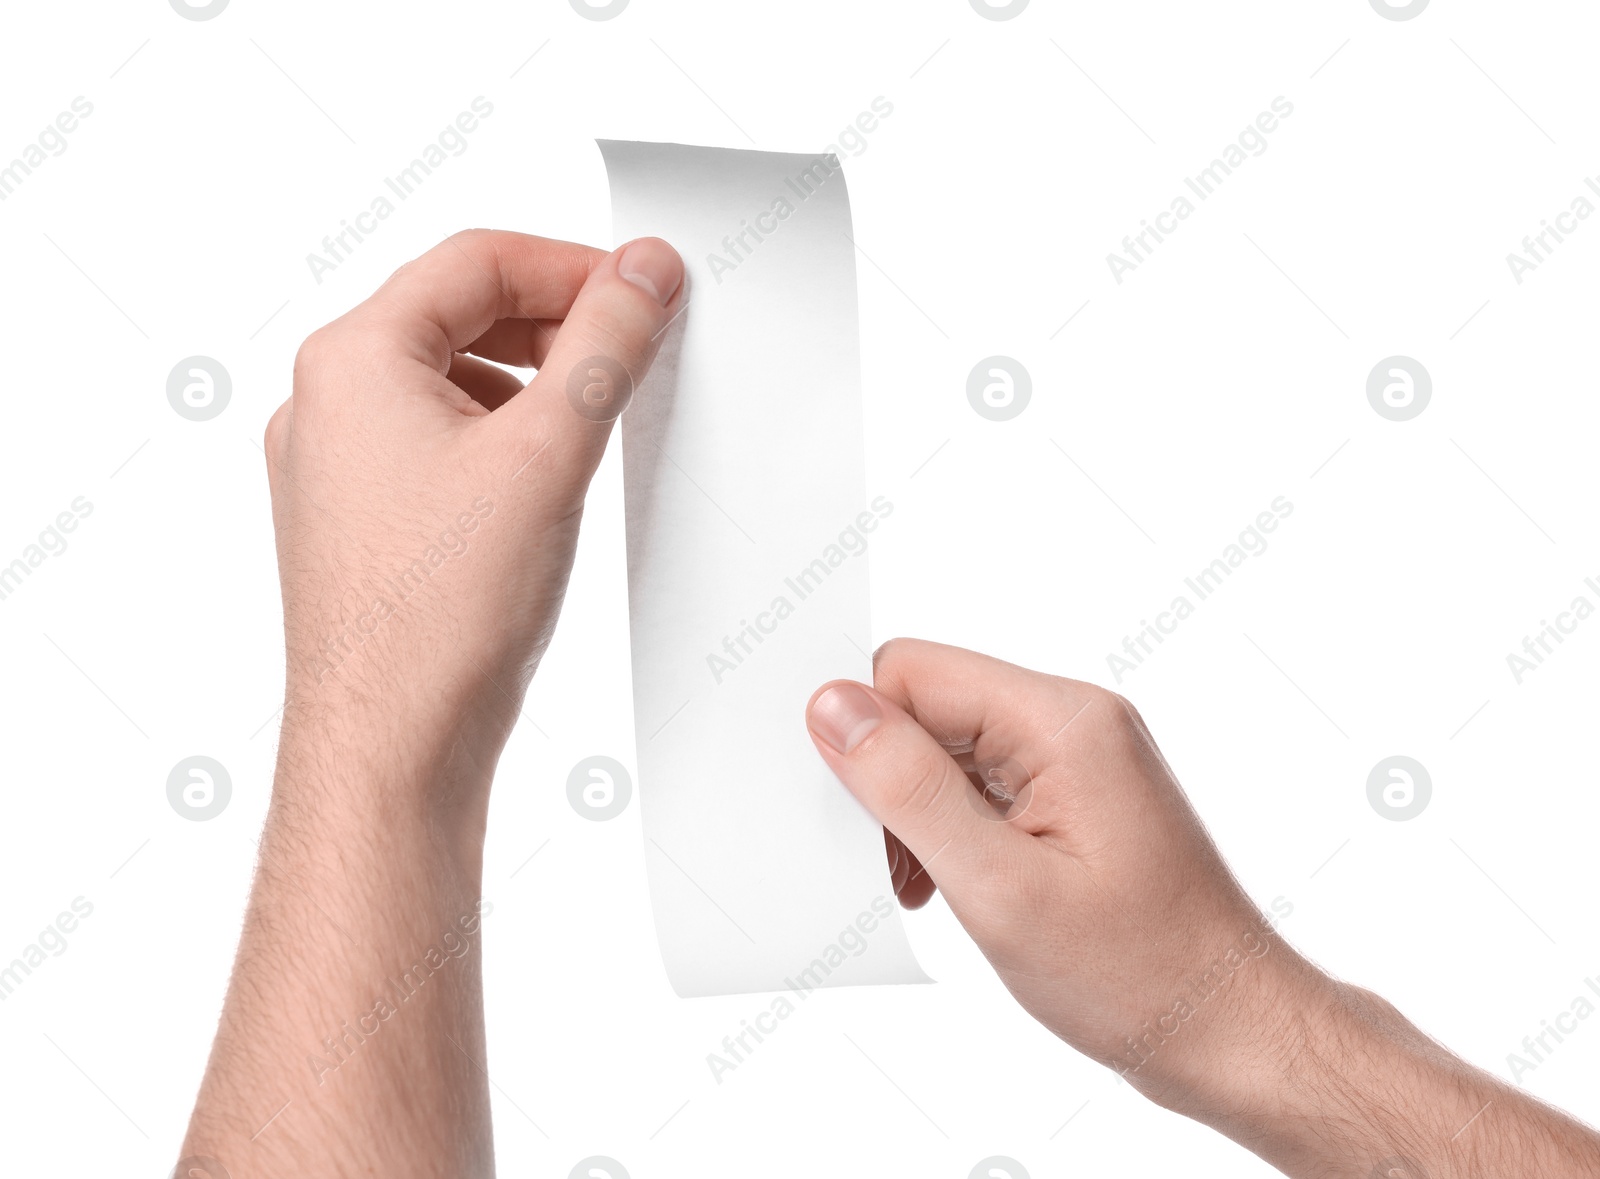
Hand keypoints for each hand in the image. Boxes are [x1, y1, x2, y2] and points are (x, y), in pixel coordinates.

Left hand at [181, 230, 682, 1176]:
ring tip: (601, 409)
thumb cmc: (440, 615)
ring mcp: (338, 467)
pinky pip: (439, 442)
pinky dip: (502, 436)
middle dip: (555, 321)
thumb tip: (642, 271)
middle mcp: (328, 404)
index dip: (573, 263)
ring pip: (450, 380)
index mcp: (353, 360)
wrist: (390, 749)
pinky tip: (554, 473)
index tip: (643, 286)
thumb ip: (604, 345)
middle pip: (458, 314)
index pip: (476, 260)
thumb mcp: (548, 452)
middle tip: (635, 342)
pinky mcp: (363, 523)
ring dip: (531, 380)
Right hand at [806, 639, 1310, 1104]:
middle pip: (930, 703)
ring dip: (919, 812)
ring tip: (932, 887)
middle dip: (892, 779)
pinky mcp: (1075, 796)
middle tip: (900, 866)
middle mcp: (1074, 720)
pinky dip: (951, 830)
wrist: (1230, 1031)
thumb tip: (832, 707)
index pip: (914, 670)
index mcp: (1063, 720)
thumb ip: (910, 789)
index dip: (865, 733)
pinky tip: (953, 886)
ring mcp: (1078, 758)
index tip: (858, 815)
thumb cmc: (1138, 973)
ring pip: (949, 746)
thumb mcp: (1000, 887)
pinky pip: (982, 781)